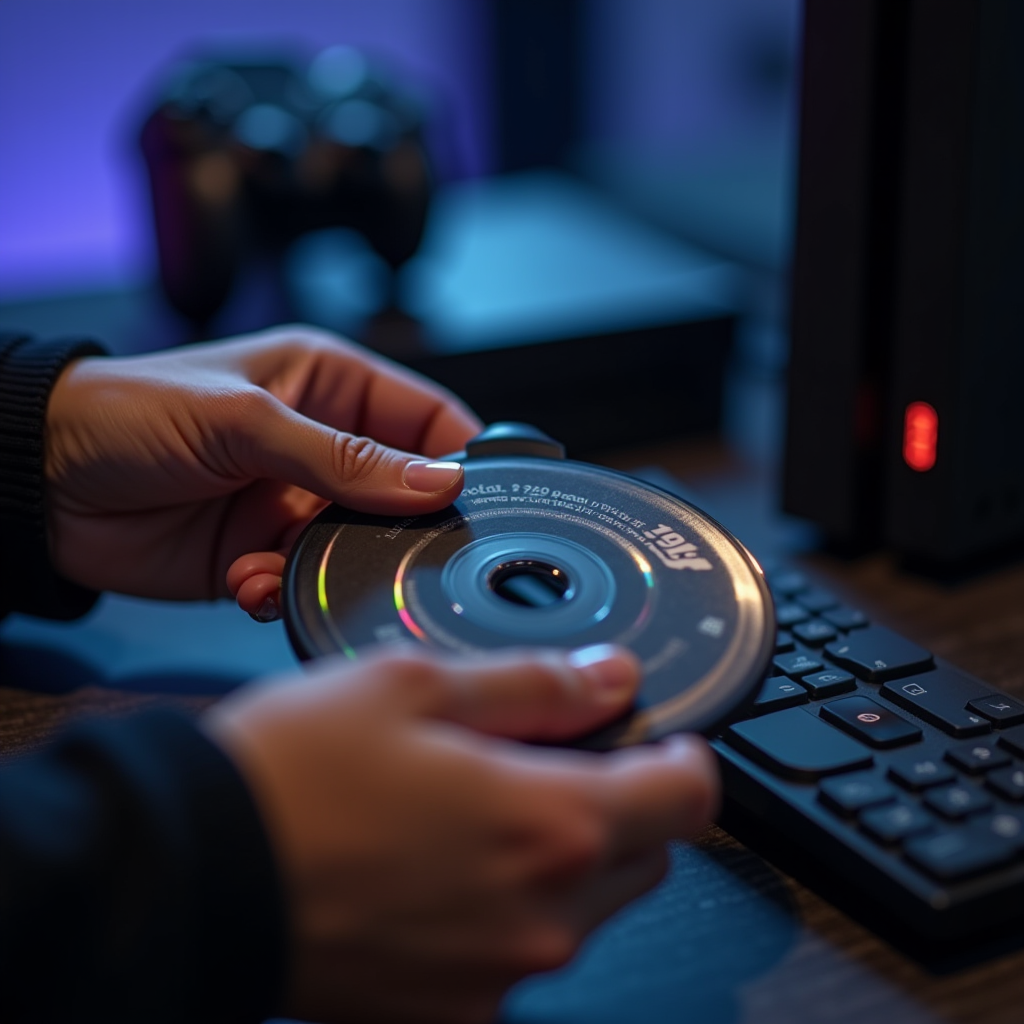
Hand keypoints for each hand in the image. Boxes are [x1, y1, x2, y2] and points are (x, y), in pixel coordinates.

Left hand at [44, 325, 481, 606]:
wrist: (40, 481)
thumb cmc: (132, 412)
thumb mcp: (247, 421)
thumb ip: (345, 458)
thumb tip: (439, 483)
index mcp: (330, 386)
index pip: (425, 419)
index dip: (460, 457)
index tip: (481, 500)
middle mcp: (322, 447)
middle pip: (402, 494)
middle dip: (399, 528)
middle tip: (394, 554)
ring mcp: (294, 505)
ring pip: (356, 548)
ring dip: (333, 566)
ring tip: (286, 563)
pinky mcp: (263, 556)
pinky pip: (304, 583)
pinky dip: (283, 592)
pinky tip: (248, 582)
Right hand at [204, 645, 718, 1023]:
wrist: (195, 875)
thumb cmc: (296, 773)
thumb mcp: (416, 684)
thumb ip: (533, 684)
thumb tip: (610, 676)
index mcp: (549, 825)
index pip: (687, 796)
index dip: (682, 753)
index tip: (656, 732)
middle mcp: (542, 917)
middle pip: (643, 853)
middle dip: (619, 799)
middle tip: (547, 757)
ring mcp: (499, 976)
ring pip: (585, 904)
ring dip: (563, 853)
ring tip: (476, 806)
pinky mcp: (453, 1013)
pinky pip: (521, 951)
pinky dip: (509, 904)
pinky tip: (441, 866)